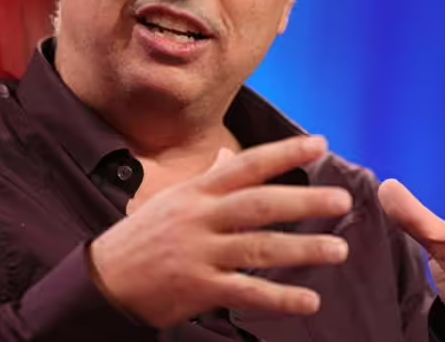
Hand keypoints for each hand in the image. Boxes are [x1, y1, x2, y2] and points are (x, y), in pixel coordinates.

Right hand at [88, 136, 352, 327]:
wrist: (102, 280)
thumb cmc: (143, 235)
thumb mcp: (171, 199)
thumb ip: (205, 180)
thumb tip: (225, 154)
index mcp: (196, 191)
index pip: (246, 165)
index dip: (284, 153)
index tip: (320, 143)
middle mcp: (200, 218)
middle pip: (259, 205)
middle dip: (303, 201)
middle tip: (342, 199)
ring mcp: (199, 254)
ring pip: (259, 249)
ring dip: (303, 250)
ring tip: (339, 249)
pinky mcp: (198, 289)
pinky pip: (246, 293)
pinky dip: (280, 298)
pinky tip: (309, 301)